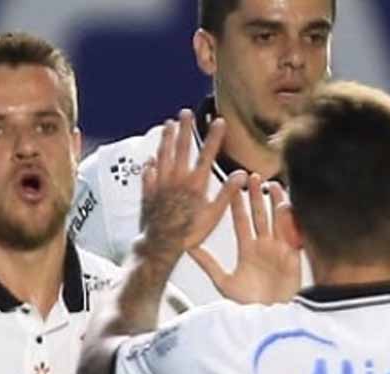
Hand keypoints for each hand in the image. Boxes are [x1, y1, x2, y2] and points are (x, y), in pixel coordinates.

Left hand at [137, 109, 242, 259]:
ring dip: (166, 139)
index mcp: (195, 184)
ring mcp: (160, 184)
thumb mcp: (213, 216)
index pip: (207, 154)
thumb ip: (227, 193)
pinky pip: (147, 174)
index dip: (214, 137)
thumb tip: (242, 174)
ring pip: (163, 155)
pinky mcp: (148, 192)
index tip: (219, 121)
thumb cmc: (189, 233)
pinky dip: (150, 164)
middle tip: (185, 113)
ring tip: (168, 125)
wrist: (160, 245)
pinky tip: (150, 158)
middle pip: (181, 149)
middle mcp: (177, 180)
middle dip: (184, 129)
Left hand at [189, 175, 300, 303]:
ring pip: (276, 220)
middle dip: (255, 196)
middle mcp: (263, 246)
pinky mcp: (293, 255)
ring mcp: (279, 249)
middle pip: (259, 215)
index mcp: (247, 250)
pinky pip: (291, 232)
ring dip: (273, 202)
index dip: (237, 204)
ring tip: (268, 183)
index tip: (233, 187)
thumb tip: (188, 247)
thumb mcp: (222, 281)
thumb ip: (208, 262)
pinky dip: (289, 218)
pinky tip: (284, 203)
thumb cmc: (245, 303)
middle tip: (250, 176)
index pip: (241, 221)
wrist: (266, 317)